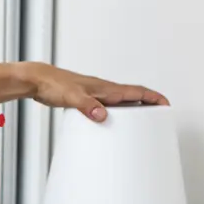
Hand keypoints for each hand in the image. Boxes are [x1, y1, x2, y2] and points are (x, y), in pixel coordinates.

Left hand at [20, 63, 167, 121]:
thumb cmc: (53, 84)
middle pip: (133, 97)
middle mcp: (103, 90)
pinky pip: (107, 107)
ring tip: (142, 122)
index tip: (166, 104)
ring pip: (120, 102)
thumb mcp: (72, 97)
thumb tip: (102, 115)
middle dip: (148, 105)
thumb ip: (88, 106)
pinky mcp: (85, 100)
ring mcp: (94, 94)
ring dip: (133, 110)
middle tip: (160, 115)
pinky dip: (115, 114)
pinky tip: (110, 122)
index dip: (153, 98)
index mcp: (105, 88)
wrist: (36, 80)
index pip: (137, 91)